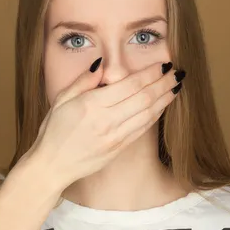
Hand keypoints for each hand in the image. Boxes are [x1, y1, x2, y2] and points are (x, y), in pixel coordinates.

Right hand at [27, 58, 183, 191]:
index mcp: (92, 105)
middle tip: (177, 73)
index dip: (150, 74)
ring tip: (176, 87)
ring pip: (148, 114)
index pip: (130, 85)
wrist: (52, 166)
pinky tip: (162, 106)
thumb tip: (102, 64)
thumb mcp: (61, 99)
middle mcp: (107, 121)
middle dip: (164, 84)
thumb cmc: (53, 131)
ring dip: (165, 100)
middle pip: (144, 98)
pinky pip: (142, 129)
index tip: (163, 65)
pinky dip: (155, 116)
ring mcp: (115, 137)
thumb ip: (84, 80)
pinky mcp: (118, 149)